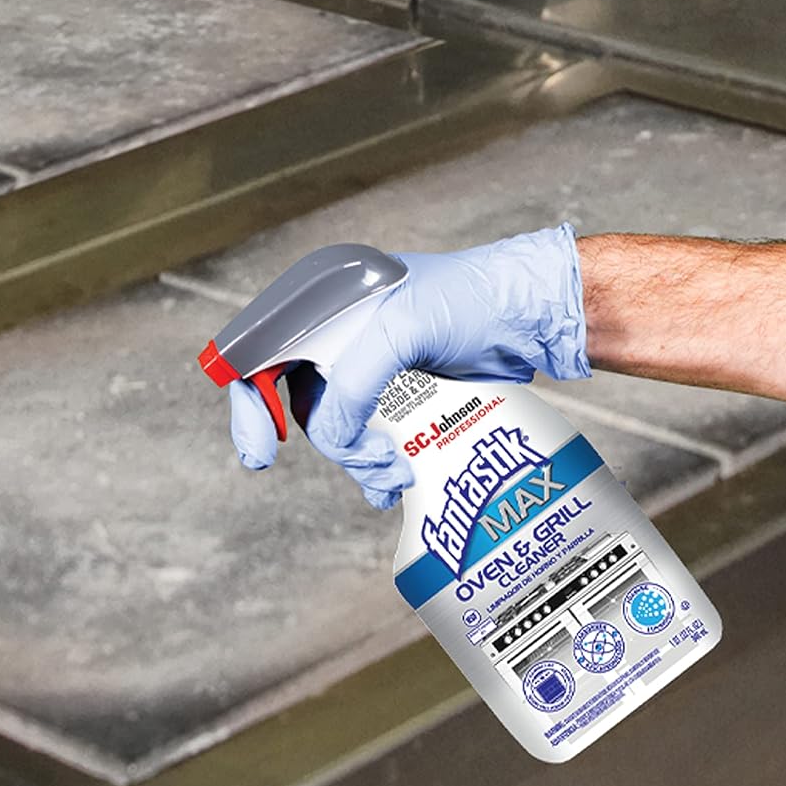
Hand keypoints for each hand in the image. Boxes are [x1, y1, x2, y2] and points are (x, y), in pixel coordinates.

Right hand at [228, 224, 590, 508]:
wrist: (535, 316)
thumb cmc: (474, 300)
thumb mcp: (402, 330)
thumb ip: (356, 382)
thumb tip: (332, 435)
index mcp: (326, 300)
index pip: (261, 352)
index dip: (251, 403)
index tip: (262, 453)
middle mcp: (340, 332)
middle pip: (298, 403)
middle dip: (332, 442)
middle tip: (370, 463)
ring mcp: (371, 366)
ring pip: (338, 429)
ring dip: (361, 461)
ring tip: (397, 473)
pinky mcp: (402, 395)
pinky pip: (370, 439)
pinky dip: (378, 467)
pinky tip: (396, 485)